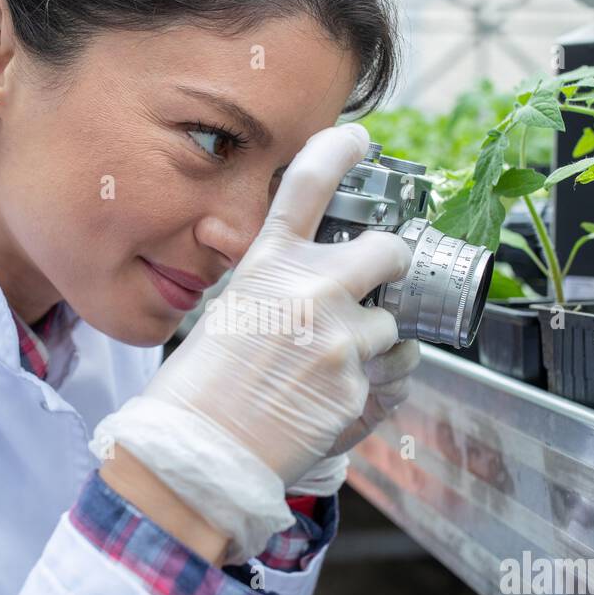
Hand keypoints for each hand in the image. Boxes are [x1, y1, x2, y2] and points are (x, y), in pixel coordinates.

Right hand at [93, 122, 412, 561]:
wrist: (200, 453)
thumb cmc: (199, 390)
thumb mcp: (228, 313)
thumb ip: (276, 289)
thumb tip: (312, 285)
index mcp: (269, 265)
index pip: (308, 184)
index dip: (340, 150)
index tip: (359, 140)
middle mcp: (314, 291)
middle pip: (390, 250)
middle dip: (394, 263)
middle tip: (384, 278)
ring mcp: (343, 339)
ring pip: (394, 326)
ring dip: (376, 342)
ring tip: (336, 367)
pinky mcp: (358, 387)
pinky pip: (390, 377)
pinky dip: (371, 386)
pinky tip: (333, 399)